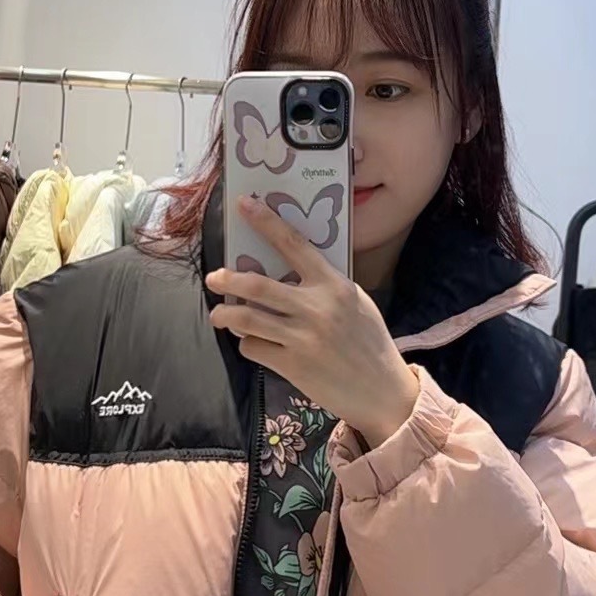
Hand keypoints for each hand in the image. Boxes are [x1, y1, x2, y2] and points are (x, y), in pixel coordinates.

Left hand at [205, 196, 419, 447]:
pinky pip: (255, 348)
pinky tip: (254, 344)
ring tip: (219, 315)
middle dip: (228, 279)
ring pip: (248, 319)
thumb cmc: (369, 343)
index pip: (295, 244)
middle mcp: (317, 307)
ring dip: (226, 315)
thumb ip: (325, 286)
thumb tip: (287, 270)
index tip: (244, 205)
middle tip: (213, 278)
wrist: (382, 390)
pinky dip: (249, 344)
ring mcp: (303, 338)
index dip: (266, 222)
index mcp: (334, 285)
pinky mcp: (293, 365)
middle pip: (258, 286)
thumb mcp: (356, 303)